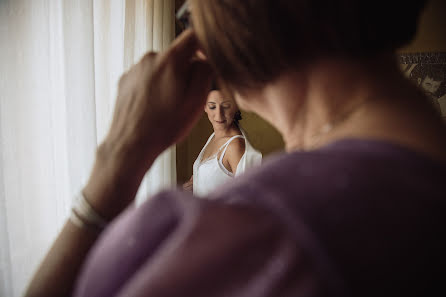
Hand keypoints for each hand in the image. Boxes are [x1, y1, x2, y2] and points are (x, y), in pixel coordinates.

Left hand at [84, 30, 211, 218]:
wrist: (131, 145)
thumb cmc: (164, 127)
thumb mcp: (196, 101)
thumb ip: (205, 73)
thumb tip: (205, 61)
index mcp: (170, 60)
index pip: (193, 37)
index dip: (204, 46)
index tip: (207, 61)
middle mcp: (150, 59)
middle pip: (176, 56)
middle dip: (185, 72)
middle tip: (187, 97)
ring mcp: (135, 70)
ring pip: (161, 69)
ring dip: (168, 82)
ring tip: (168, 108)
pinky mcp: (125, 81)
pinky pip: (147, 79)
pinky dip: (153, 89)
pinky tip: (154, 109)